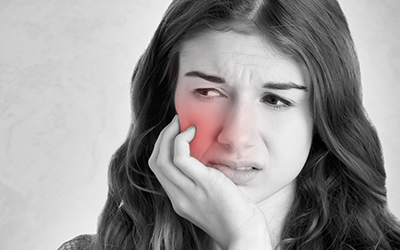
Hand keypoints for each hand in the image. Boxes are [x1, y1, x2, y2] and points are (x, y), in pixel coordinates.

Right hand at [148, 115, 271, 249]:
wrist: (246, 236)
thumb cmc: (237, 219)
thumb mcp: (213, 201)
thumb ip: (204, 185)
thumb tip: (209, 163)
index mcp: (180, 201)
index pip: (159, 171)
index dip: (162, 149)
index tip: (173, 134)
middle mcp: (179, 197)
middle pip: (156, 162)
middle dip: (162, 138)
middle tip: (175, 123)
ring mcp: (188, 191)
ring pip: (162, 158)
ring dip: (169, 135)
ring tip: (181, 123)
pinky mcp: (203, 184)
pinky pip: (180, 157)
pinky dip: (181, 140)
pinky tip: (193, 132)